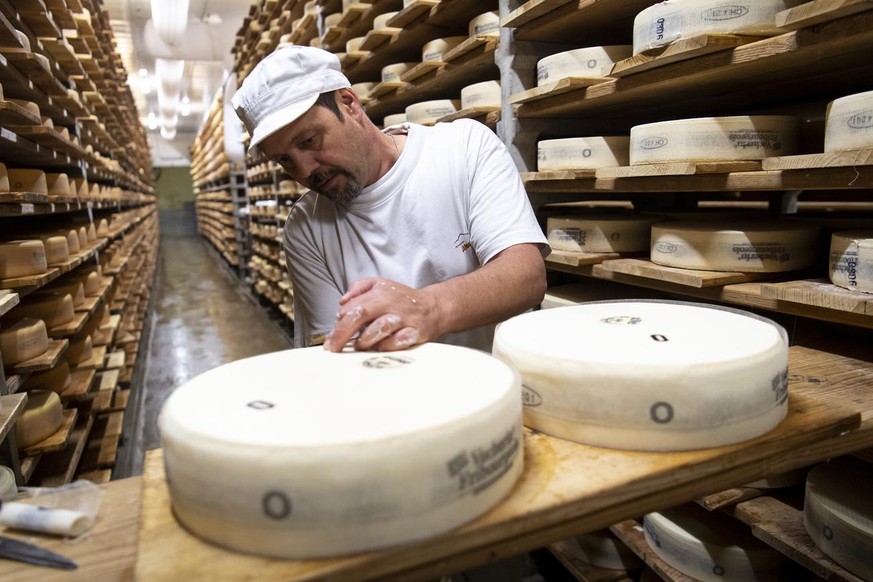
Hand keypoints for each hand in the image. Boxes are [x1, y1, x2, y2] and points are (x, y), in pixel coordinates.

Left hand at [323, 278, 438, 351]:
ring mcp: (403, 319)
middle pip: (360, 315)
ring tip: (361, 345)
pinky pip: (397, 343)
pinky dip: (386, 347)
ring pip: (378, 329)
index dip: (338, 324)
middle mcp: (390, 304)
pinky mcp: (415, 332)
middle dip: (342, 333)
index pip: (351, 307)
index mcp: (379, 293)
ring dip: (365, 341)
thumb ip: (358, 288)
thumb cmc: (402, 299)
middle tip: (333, 348)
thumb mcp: (380, 284)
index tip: (331, 337)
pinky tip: (381, 347)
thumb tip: (342, 302)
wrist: (434, 307)